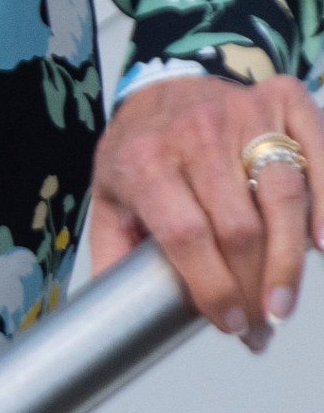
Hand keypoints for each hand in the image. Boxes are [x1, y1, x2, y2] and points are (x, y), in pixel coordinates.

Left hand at [93, 72, 323, 348]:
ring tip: (284, 306)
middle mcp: (195, 133)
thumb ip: (113, 252)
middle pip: (239, 226)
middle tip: (259, 327)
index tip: (227, 323)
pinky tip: (323, 245)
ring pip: (284, 196)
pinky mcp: (285, 99)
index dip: (212, 285)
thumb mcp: (109, 197)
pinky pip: (319, 153)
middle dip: (254, 286)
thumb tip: (113, 318)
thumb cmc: (140, 151)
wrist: (166, 85)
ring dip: (291, 260)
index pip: (186, 234)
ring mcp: (244, 112)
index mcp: (143, 161)